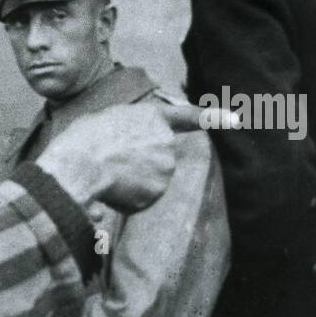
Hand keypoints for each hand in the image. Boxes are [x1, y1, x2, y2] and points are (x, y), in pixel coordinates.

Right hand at [37, 102, 237, 213]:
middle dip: (138, 165)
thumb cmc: (82, 140)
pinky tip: (111, 189)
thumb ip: (127, 131)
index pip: (189, 117)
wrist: (79, 164)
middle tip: (110, 162)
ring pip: (149, 182)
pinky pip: (141, 200)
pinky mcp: (157, 191)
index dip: (213, 117)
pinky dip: (126, 199)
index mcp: (152, 117)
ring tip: (106, 174)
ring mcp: (165, 167)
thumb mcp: (106, 120)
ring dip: (130, 183)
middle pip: (158, 159)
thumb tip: (123, 155)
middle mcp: (165, 141)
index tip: (236, 120)